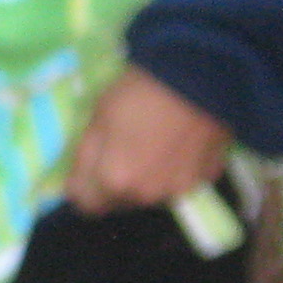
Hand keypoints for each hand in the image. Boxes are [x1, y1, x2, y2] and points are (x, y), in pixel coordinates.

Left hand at [65, 66, 232, 213]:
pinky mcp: (206, 180)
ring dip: (144, 180)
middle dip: (112, 183)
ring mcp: (179, 191)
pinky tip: (176, 144)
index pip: (85, 204)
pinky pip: (178, 183)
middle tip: (117, 150)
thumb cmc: (139, 93)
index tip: (85, 166)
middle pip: (118, 201)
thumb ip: (85, 157)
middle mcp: (147, 196)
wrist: (200, 79)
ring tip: (149, 145)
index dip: (81, 185)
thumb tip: (76, 181)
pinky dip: (173, 171)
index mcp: (114, 181)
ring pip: (149, 195)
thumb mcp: (96, 119)